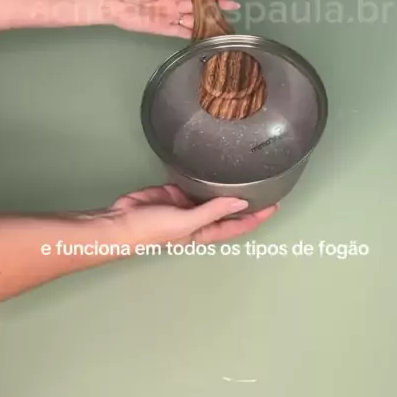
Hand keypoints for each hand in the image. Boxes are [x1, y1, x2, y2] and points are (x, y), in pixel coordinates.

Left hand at [100, 0, 239, 37]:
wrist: (111, 2)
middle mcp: (171, 4)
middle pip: (197, 5)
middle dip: (215, 5)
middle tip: (233, 6)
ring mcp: (168, 17)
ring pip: (192, 18)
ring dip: (207, 19)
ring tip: (224, 20)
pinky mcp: (161, 29)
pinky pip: (180, 32)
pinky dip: (192, 33)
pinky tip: (205, 33)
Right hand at [103, 184, 277, 249]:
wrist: (121, 222)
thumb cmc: (153, 229)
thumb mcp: (186, 222)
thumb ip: (212, 211)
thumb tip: (241, 203)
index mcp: (205, 232)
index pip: (237, 225)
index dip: (256, 217)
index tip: (275, 206)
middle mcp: (199, 218)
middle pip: (227, 210)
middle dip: (244, 201)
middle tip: (264, 183)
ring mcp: (186, 204)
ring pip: (212, 195)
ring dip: (226, 187)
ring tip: (246, 171)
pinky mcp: (173, 190)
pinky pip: (194, 183)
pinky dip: (205, 176)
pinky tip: (216, 165)